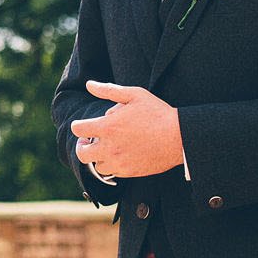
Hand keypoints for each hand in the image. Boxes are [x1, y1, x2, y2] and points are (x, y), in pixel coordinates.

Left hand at [69, 80, 184, 177]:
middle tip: (89, 141)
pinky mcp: (130, 172)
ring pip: (97, 166)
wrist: (179, 137)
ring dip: (98, 157)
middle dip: (82, 146)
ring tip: (107, 147)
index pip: (78, 129)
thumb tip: (89, 85)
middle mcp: (110, 148)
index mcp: (108, 127)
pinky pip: (113, 173)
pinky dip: (112, 165)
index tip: (82, 126)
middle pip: (82, 154)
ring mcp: (120, 162)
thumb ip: (108, 90)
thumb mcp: (134, 95)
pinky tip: (120, 155)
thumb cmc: (157, 113)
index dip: (78, 126)